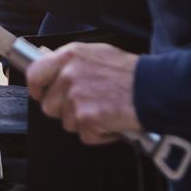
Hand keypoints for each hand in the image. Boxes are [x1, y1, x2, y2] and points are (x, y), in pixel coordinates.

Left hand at [25, 42, 141, 144]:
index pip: (34, 74)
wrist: (156, 88)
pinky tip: (112, 121)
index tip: (42, 95)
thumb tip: (48, 64)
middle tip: (87, 105)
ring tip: (104, 111)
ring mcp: (76, 97)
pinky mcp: (87, 118)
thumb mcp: (97, 54)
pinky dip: (99, 134)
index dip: (37, 89)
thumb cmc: (131, 73)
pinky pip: (85, 135)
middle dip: (65, 111)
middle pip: (49, 106)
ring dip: (84, 122)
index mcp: (69, 56)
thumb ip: (72, 61)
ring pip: (67, 123)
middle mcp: (69, 75)